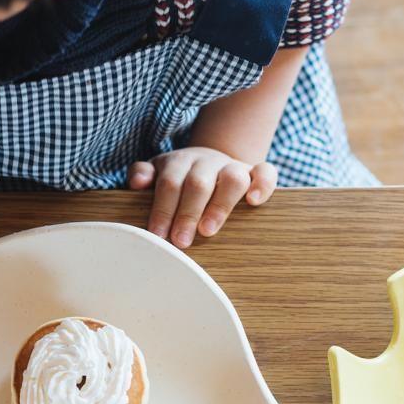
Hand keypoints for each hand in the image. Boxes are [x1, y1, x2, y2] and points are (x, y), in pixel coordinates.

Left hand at [128, 147, 277, 248]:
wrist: (210, 162)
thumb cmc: (178, 178)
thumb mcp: (157, 173)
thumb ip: (143, 174)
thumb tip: (137, 182)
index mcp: (180, 163)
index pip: (169, 183)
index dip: (162, 209)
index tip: (157, 235)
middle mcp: (207, 162)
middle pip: (198, 184)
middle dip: (187, 214)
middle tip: (180, 241)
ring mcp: (233, 166)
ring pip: (233, 178)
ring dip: (220, 206)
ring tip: (209, 231)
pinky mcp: (255, 173)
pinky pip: (266, 172)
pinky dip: (263, 185)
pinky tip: (254, 202)